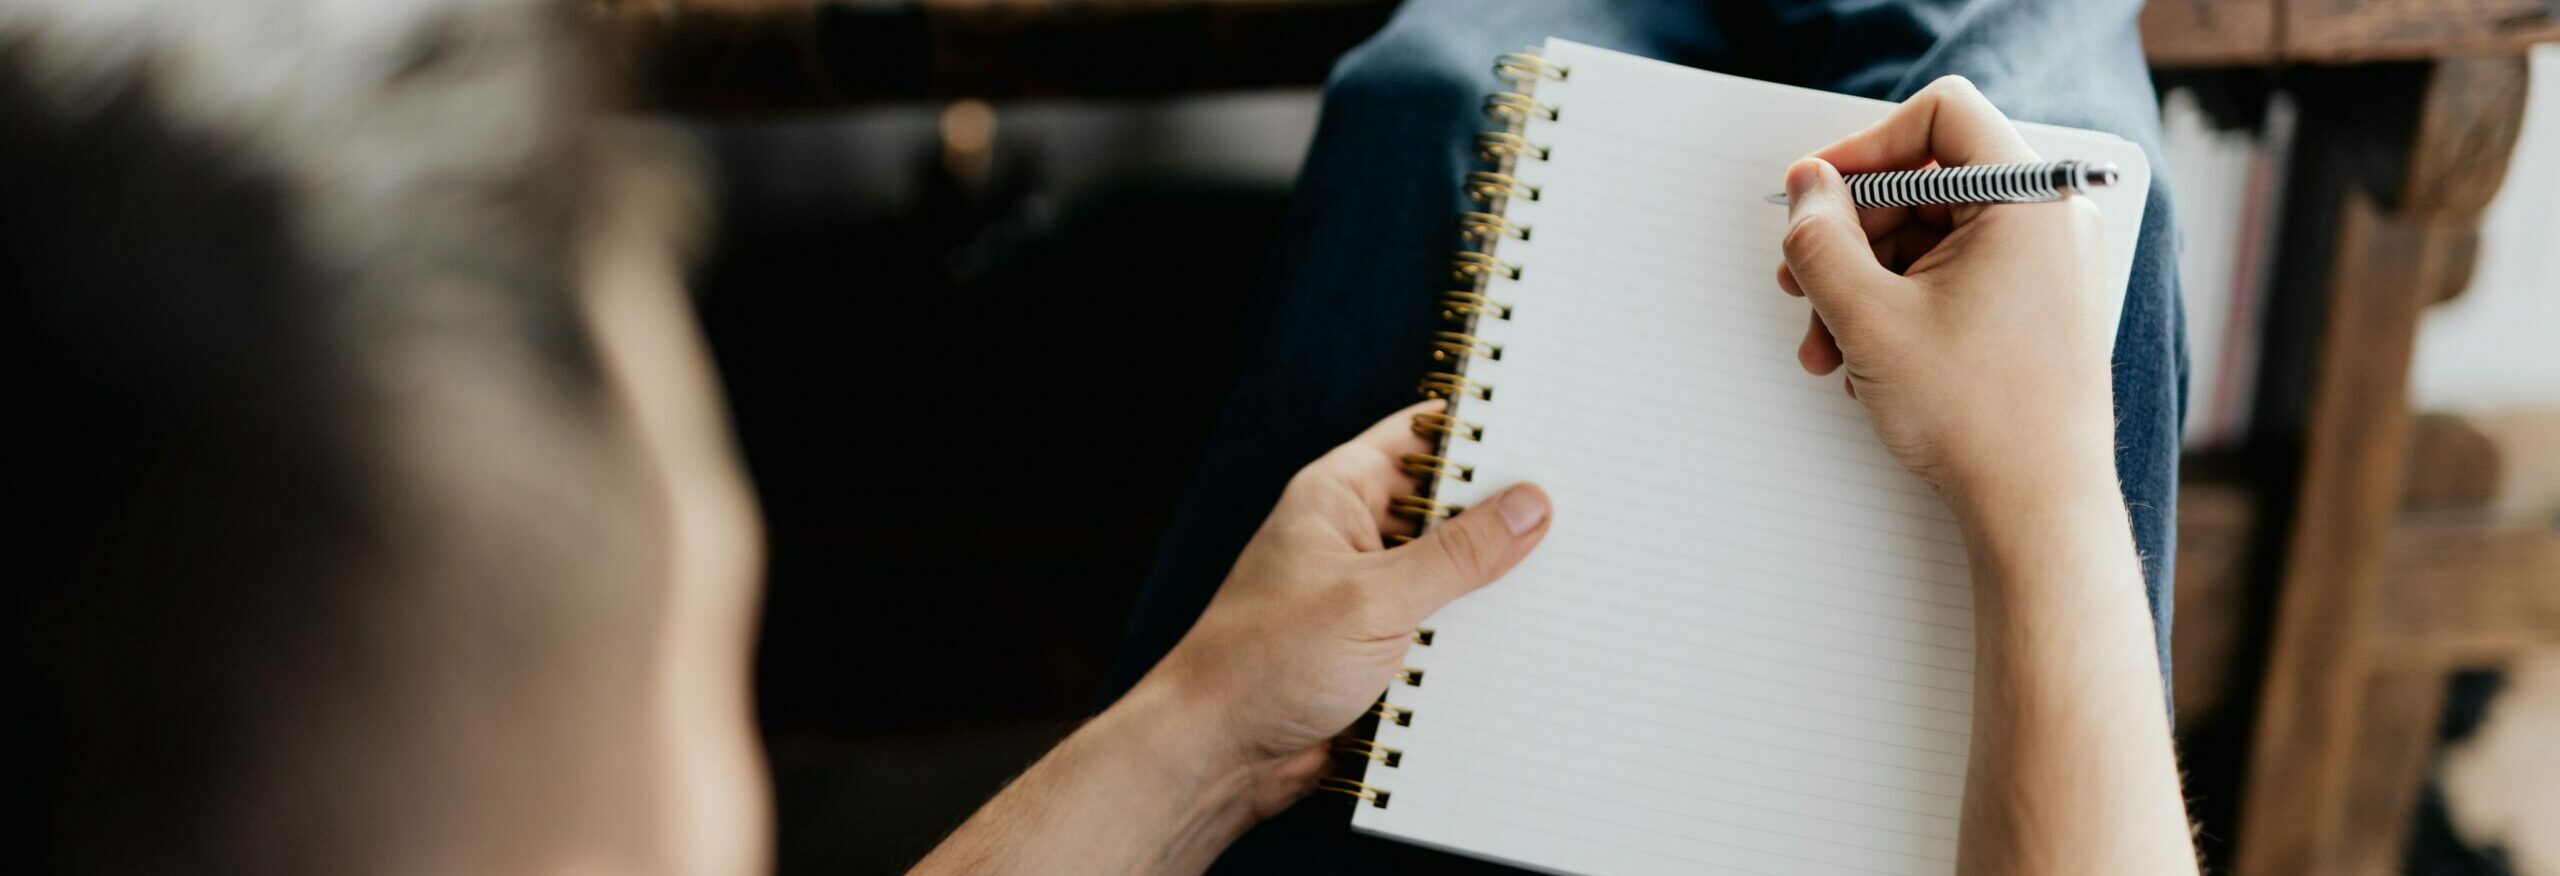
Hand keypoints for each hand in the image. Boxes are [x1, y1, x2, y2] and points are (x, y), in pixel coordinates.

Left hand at [1135, 400, 1551, 816]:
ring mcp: (1367, 593)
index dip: (1482, 431)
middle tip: (1581, 513)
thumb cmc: (1266, 661)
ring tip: (1569, 580)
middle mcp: (1354, 536)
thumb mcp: (1375, 598)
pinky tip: (1527, 643)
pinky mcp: (1378, 648)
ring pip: (1450, 573)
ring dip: (1493, 584)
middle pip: (1446, 507)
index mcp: (1340, 495)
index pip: (1424, 437)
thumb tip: (1528, 505)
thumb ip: (1456, 554)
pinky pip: (1442, 629)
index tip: (1552, 432)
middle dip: (1503, 515)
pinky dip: (1476, 636)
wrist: (1218, 754)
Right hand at [1774, 76, 2117, 511]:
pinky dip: (1898, 307)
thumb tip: (1806, 189)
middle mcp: (2047, 221)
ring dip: (1863, 283)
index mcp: (2028, 200)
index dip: (1864, 144)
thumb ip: (1821, 240)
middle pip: (1925, 181)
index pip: (1941, 114)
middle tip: (1803, 280)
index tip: (1816, 191)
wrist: (2037, 509)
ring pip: (1928, 237)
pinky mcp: (2032, 306)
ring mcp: (2044, 266)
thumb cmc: (1981, 418)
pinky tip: (1866, 360)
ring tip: (1827, 343)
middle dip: (1851, 235)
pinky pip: (1950, 276)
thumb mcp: (1868, 318)